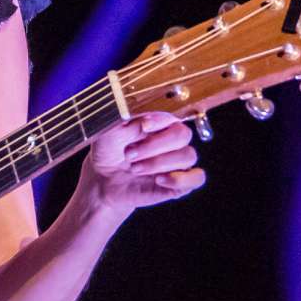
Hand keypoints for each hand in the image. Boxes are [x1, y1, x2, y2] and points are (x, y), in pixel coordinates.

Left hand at [76, 111, 205, 217]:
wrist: (104, 179)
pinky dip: (181, 179)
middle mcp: (172, 141)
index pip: (172, 117)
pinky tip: (159, 180)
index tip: (142, 126)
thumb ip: (124, 121)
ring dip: (160, 163)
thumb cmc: (109, 151)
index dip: (159, 121)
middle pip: (182, 135)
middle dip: (156, 145)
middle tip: (131, 153)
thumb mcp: (109, 132)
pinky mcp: (180, 183)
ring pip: (188, 156)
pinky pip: (197, 178)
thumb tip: (139, 117)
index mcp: (159, 123)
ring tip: (135, 169)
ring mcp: (178, 162)